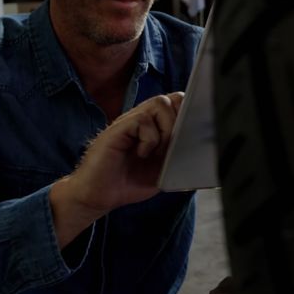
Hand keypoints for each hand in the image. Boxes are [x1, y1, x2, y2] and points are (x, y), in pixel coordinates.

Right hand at [50, 92, 183, 247]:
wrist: (96, 195)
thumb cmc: (126, 183)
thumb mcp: (160, 171)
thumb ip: (176, 155)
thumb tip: (197, 148)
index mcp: (153, 127)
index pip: (177, 103)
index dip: (188, 113)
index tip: (191, 134)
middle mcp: (141, 120)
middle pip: (172, 98)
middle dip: (180, 121)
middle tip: (172, 147)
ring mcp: (128, 122)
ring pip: (160, 103)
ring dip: (166, 130)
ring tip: (157, 152)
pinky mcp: (117, 129)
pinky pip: (143, 120)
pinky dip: (149, 140)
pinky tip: (140, 155)